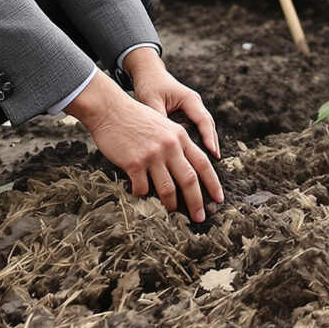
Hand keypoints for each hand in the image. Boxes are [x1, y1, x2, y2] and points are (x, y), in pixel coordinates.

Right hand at [67, 68, 221, 221]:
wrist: (110, 109)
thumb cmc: (135, 117)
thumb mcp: (163, 125)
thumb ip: (175, 143)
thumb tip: (184, 169)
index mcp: (180, 136)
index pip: (203, 163)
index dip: (213, 183)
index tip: (219, 198)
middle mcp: (170, 146)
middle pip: (190, 180)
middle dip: (197, 203)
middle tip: (200, 218)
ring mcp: (152, 155)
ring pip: (168, 189)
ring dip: (171, 205)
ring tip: (171, 212)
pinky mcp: (134, 162)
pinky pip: (142, 188)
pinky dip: (142, 195)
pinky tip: (140, 194)